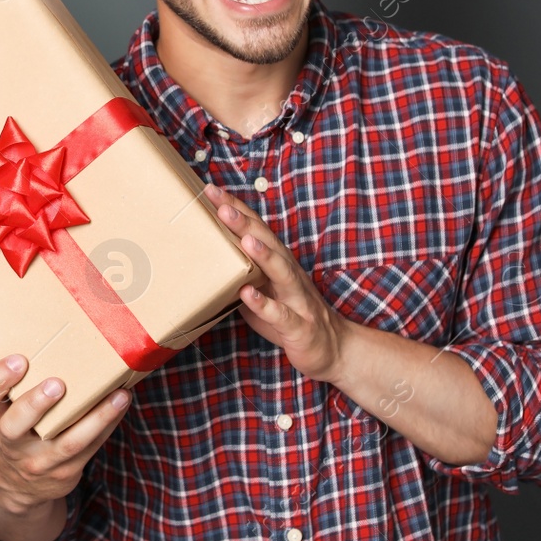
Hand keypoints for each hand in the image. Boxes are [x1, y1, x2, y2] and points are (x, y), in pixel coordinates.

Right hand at [0, 354, 131, 515]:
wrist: (16, 485)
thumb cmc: (17, 431)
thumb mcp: (6, 411)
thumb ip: (19, 384)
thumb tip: (53, 334)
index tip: (18, 360)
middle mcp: (12, 441)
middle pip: (17, 425)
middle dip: (36, 403)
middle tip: (56, 383)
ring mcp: (39, 460)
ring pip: (67, 442)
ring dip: (95, 417)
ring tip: (117, 395)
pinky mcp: (65, 472)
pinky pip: (89, 448)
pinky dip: (108, 425)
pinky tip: (121, 404)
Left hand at [203, 181, 352, 383]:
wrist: (334, 350)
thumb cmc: (292, 317)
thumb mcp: (263, 292)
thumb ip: (240, 275)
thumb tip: (206, 260)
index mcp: (279, 264)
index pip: (256, 230)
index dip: (236, 209)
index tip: (211, 191)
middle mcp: (290, 275)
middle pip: (267, 242)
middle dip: (244, 222)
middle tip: (220, 203)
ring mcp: (297, 300)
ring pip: (280, 272)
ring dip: (263, 254)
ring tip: (244, 239)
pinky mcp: (299, 326)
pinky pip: (281, 314)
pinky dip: (264, 304)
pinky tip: (247, 294)